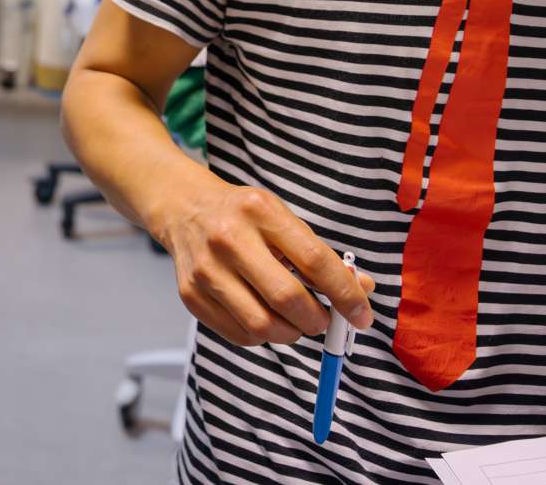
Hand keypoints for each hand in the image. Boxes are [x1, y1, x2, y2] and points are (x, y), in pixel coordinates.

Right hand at [151, 181, 374, 346]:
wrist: (183, 208)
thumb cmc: (243, 216)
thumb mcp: (282, 218)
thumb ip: (320, 255)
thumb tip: (361, 289)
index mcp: (260, 212)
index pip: (314, 261)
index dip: (345, 294)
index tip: (362, 315)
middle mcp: (229, 239)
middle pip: (287, 299)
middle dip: (318, 321)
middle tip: (325, 321)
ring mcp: (206, 270)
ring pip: (263, 326)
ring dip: (292, 333)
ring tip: (295, 320)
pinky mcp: (191, 295)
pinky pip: (240, 335)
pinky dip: (263, 336)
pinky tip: (265, 316)